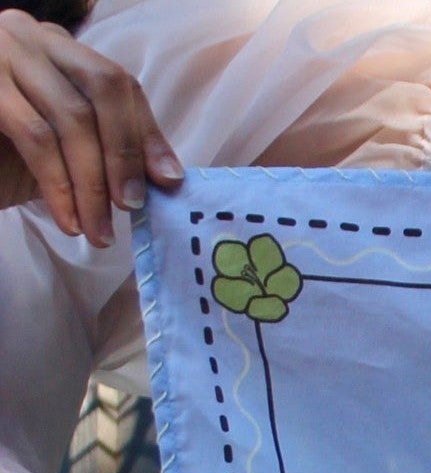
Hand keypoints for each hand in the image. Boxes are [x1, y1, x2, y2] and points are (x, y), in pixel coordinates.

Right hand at [0, 8, 181, 245]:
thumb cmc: (12, 158)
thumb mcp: (69, 151)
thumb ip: (111, 150)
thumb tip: (169, 178)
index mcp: (60, 49)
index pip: (118, 83)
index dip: (147, 134)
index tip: (167, 183)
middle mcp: (31, 38)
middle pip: (100, 88)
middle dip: (123, 154)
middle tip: (131, 207)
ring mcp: (3, 54)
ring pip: (71, 117)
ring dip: (92, 184)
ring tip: (100, 232)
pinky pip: (35, 137)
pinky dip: (59, 186)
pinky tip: (70, 221)